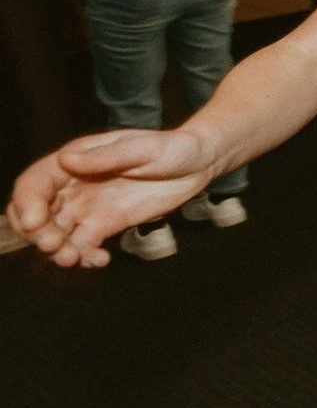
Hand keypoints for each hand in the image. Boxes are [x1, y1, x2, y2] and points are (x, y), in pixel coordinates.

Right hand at [7, 129, 216, 267]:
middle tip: (53, 245)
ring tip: (72, 258)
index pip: (35, 184)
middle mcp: (72, 186)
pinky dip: (83, 256)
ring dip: (56, 250)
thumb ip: (106, 156)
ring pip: (56, 233)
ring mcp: (87, 207)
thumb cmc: (170, 147)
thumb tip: (66, 159)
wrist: (197, 164)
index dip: (27, 203)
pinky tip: (99, 260)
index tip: (35, 222)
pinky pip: (83, 245)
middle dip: (36, 233)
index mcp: (74, 161)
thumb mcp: (141, 148)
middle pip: (37, 213)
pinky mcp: (105, 225)